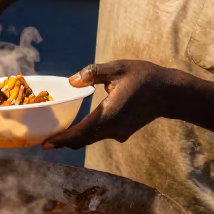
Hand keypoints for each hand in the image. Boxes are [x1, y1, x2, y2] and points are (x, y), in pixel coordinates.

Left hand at [43, 60, 179, 149]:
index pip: (79, 132)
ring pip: (91, 139)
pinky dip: (86, 134)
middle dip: (63, 141)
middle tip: (44, 142)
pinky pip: (100, 135)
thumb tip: (72, 82)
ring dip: (74, 138)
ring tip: (56, 136)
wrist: (170, 93)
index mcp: (108, 114)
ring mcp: (119, 132)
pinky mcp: (123, 132)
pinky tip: (77, 129)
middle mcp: (112, 129)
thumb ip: (92, 74)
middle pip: (82, 140)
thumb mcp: (118, 68)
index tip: (45, 144)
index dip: (61, 139)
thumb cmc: (144, 77)